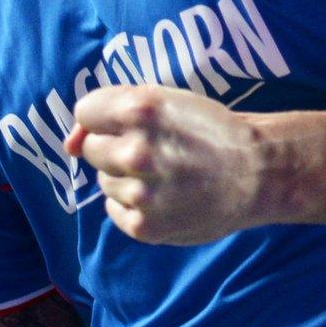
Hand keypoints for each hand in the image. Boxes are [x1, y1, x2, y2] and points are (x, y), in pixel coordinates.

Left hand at [64, 85, 263, 245]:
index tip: (125, 125)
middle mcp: (134, 151)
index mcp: (138, 110)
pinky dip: (132, 205)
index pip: (85, 112)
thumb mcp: (166, 99)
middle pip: (91, 149)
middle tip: (152, 152)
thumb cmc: (209, 130)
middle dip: (113, 148)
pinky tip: (163, 197)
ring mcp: (139, 192)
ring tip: (164, 175)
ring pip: (104, 181)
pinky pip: (114, 210)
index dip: (104, 119)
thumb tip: (68, 144)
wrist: (257, 174)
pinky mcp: (144, 226)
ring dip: (125, 178)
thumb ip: (112, 108)